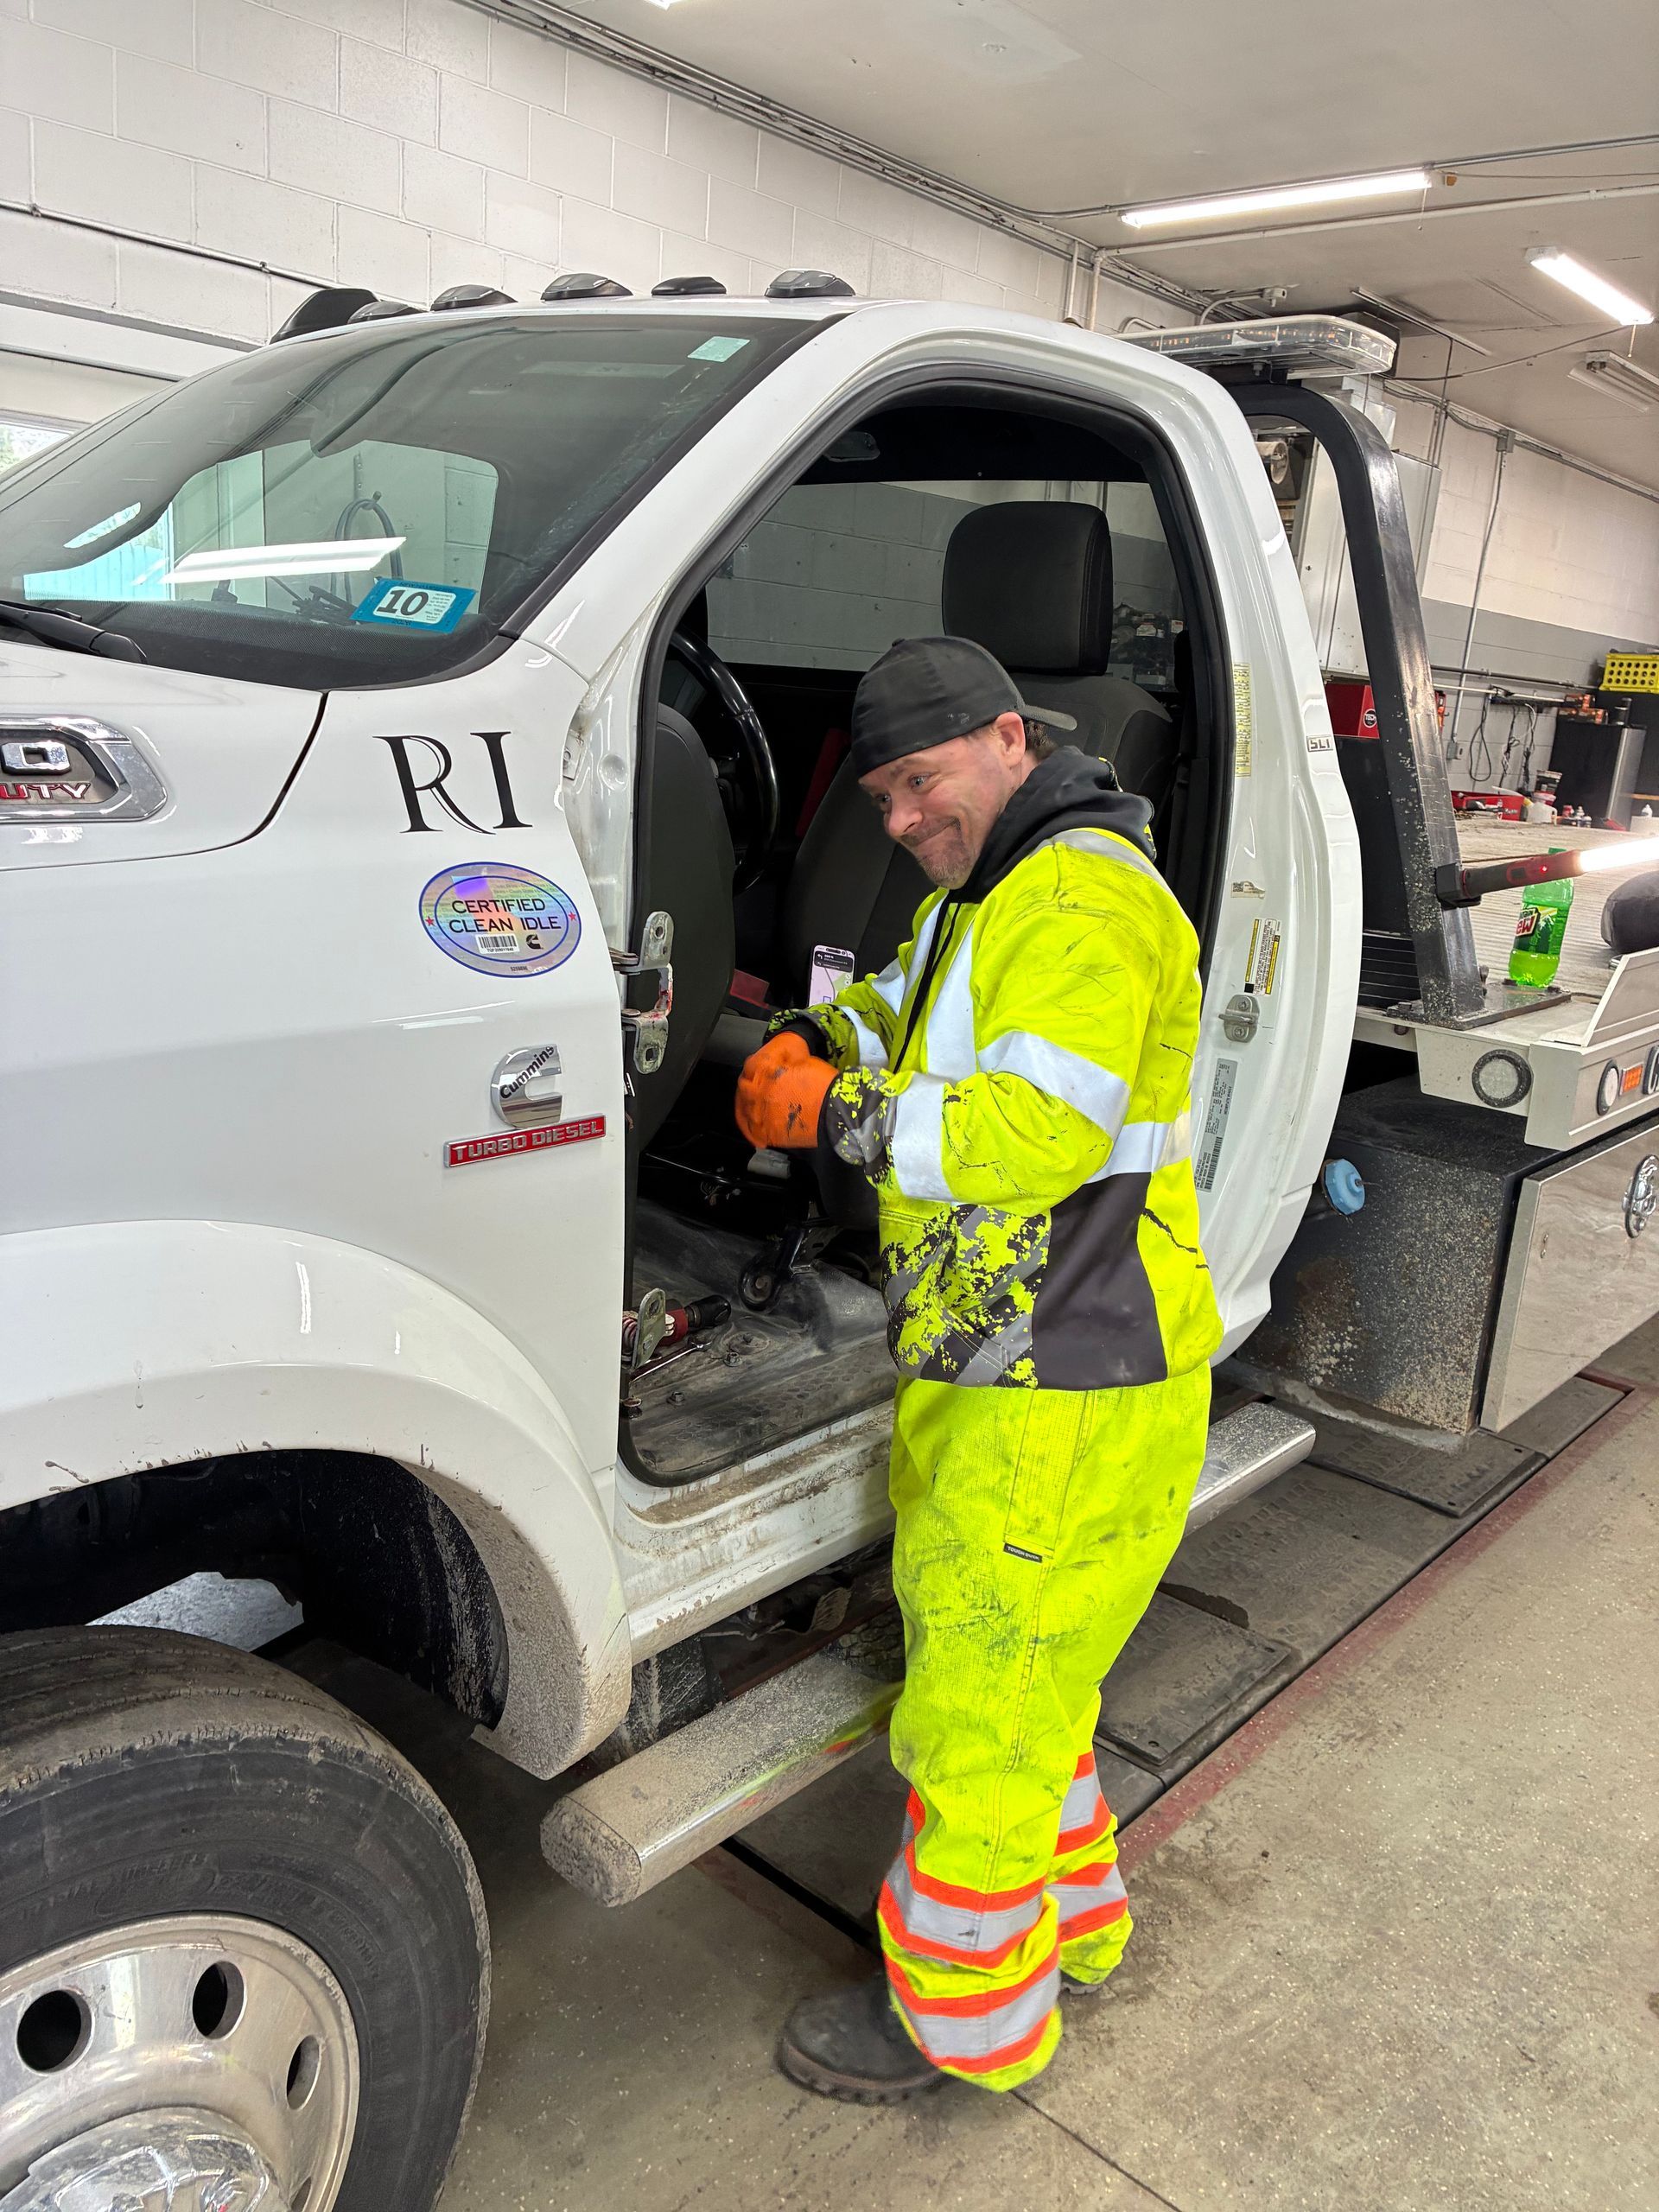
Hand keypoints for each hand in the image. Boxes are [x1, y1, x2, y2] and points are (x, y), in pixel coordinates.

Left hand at [735, 1031, 835, 1148]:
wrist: (834, 1111)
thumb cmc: (821, 1083)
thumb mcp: (801, 1060)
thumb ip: (783, 1061)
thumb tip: (777, 1063)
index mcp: (764, 1071)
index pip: (750, 1066)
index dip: (755, 1067)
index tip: (759, 1070)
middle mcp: (756, 1093)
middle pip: (743, 1087)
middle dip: (749, 1085)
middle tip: (758, 1087)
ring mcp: (759, 1115)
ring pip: (742, 1109)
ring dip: (746, 1106)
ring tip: (754, 1107)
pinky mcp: (766, 1133)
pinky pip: (750, 1132)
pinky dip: (749, 1129)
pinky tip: (753, 1128)